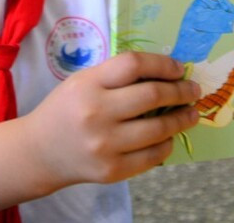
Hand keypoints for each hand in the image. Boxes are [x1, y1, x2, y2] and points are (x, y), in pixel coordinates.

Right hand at [22, 52, 199, 188]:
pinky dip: (167, 144)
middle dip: (181, 91)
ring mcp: (105, 145)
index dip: (163, 64)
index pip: (134, 64)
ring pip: (159, 128)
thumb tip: (166, 73)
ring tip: (191, 113)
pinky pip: (153, 156)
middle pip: (153, 95)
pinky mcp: (112, 170)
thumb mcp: (83, 81)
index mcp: (88, 84)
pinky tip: (169, 137)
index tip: (179, 68)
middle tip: (193, 90)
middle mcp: (97, 113)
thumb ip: (117, 76)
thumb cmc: (67, 109)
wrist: (40, 151)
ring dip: (182, 119)